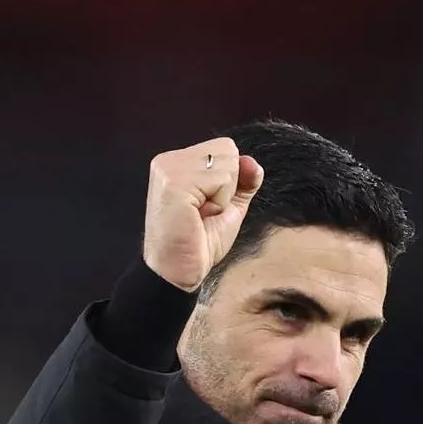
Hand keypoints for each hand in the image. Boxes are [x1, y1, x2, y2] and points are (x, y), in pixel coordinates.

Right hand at [143, 138, 264, 291]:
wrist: (178, 275)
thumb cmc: (198, 246)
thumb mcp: (227, 209)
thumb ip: (242, 183)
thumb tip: (254, 164)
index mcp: (177, 163)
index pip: (223, 148)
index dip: (228, 181)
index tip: (207, 208)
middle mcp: (169, 161)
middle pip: (227, 150)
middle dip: (226, 187)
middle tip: (205, 214)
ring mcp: (169, 169)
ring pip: (227, 163)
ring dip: (223, 197)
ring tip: (201, 217)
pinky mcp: (174, 183)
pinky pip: (221, 179)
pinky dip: (219, 203)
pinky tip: (199, 218)